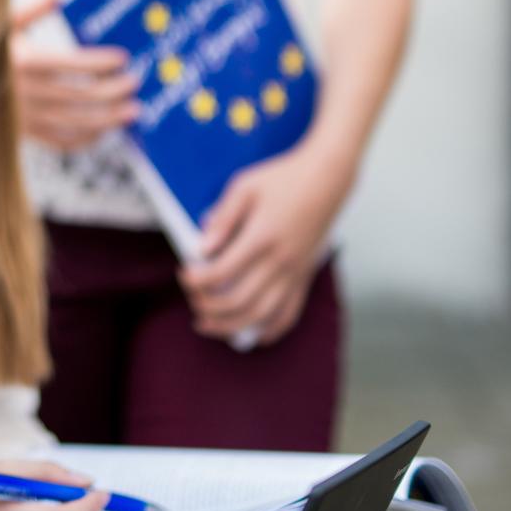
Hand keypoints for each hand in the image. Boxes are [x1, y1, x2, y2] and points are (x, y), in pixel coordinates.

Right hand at [11, 0, 141, 151]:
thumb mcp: (0, 24)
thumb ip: (32, 10)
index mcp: (22, 61)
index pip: (72, 64)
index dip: (101, 62)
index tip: (123, 58)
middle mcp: (25, 92)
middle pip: (81, 95)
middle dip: (114, 89)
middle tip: (135, 83)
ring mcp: (25, 118)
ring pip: (77, 122)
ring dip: (109, 118)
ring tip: (132, 111)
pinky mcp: (25, 135)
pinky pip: (62, 142)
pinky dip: (87, 139)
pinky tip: (105, 129)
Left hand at [177, 142, 353, 345]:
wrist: (326, 178)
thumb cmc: (282, 178)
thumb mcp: (245, 186)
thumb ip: (223, 218)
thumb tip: (201, 248)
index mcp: (261, 237)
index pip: (221, 273)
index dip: (196, 280)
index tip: (184, 274)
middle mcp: (280, 261)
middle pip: (238, 301)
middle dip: (207, 306)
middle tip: (192, 297)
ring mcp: (295, 273)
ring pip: (261, 316)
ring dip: (230, 327)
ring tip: (207, 324)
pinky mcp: (305, 277)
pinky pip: (289, 314)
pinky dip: (270, 330)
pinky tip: (252, 333)